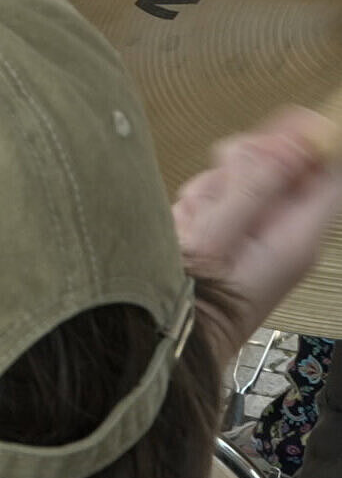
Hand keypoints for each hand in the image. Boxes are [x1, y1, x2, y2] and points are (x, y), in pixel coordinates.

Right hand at [174, 107, 341, 343]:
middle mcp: (283, 236)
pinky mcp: (231, 240)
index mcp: (296, 237)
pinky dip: (196, 206)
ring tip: (191, 222)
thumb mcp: (215, 239)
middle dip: (242, 165)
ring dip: (212, 188)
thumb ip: (255, 186)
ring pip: (243, 182)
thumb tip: (298, 141)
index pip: (330, 172)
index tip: (276, 129)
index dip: (309, 141)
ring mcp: (255, 238)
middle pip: (282, 169)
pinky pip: (219, 201)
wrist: (154, 348)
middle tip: (217, 187)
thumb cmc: (187, 308)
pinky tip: (183, 228)